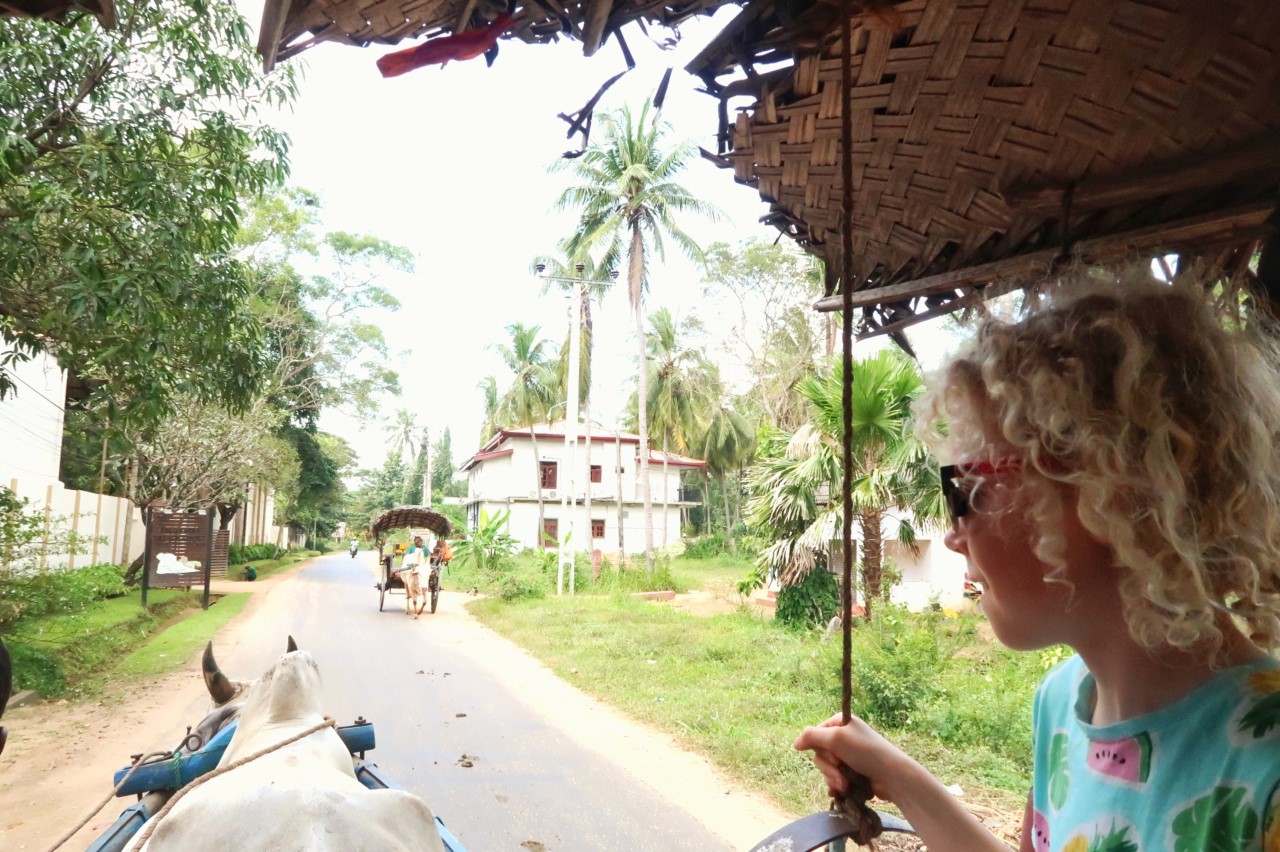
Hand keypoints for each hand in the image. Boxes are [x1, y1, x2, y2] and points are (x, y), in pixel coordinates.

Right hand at [793, 713, 914, 802]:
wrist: (892, 777)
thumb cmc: (866, 752)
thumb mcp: (836, 738)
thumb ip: (812, 736)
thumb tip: (795, 743)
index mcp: (840, 723)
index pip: (815, 734)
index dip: (820, 748)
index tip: (834, 754)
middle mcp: (843, 738)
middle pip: (820, 753)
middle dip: (829, 767)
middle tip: (841, 773)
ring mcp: (848, 756)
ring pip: (827, 769)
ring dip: (834, 778)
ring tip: (846, 785)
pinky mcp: (853, 772)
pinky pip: (834, 779)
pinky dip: (836, 786)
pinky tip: (840, 792)